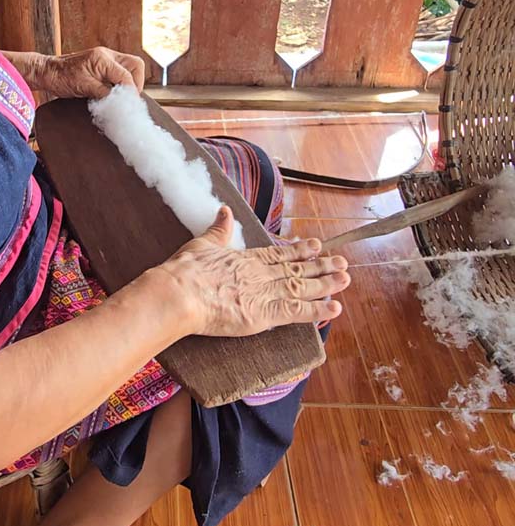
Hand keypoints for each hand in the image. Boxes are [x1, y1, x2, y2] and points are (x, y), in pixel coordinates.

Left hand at [33, 46, 145, 99]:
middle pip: (136, 65)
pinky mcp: (103, 65)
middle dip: (136, 83)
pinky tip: (115, 93)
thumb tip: (121, 104)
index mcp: (102, 58)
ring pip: (130, 68)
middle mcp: (107, 55)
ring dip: (129, 83)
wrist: (47, 71)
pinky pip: (121, 71)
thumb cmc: (60, 78)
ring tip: (122, 98)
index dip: (131, 92)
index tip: (130, 106)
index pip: (127, 75)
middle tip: (129, 99)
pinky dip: (122, 83)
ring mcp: (106, 59)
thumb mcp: (83, 88)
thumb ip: (105, 94)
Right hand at [157, 206, 349, 338]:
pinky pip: (297, 311)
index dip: (300, 251)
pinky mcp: (264, 314)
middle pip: (297, 270)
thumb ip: (218, 229)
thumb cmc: (185, 271)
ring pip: (302, 287)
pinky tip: (334, 308)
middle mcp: (260, 274)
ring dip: (325, 284)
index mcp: (246, 259)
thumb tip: (224, 210)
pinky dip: (317, 310)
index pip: (279, 254)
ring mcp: (264, 293)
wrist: (179, 293)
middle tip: (342, 263)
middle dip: (321, 266)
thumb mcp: (202, 243)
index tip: (317, 246)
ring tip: (345, 279)